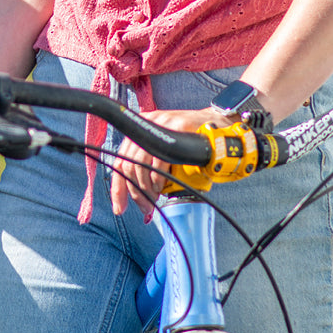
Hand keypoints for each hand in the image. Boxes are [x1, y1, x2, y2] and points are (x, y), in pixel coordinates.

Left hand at [109, 107, 227, 217]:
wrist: (215, 124)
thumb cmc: (190, 143)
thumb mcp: (165, 153)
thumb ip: (150, 168)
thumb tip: (141, 197)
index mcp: (140, 130)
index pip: (119, 161)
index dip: (117, 188)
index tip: (120, 208)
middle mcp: (146, 124)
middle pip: (127, 164)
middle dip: (135, 191)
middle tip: (146, 205)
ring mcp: (159, 124)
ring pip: (139, 162)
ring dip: (146, 186)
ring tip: (155, 196)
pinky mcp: (174, 127)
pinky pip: (159, 158)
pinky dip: (158, 177)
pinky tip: (162, 186)